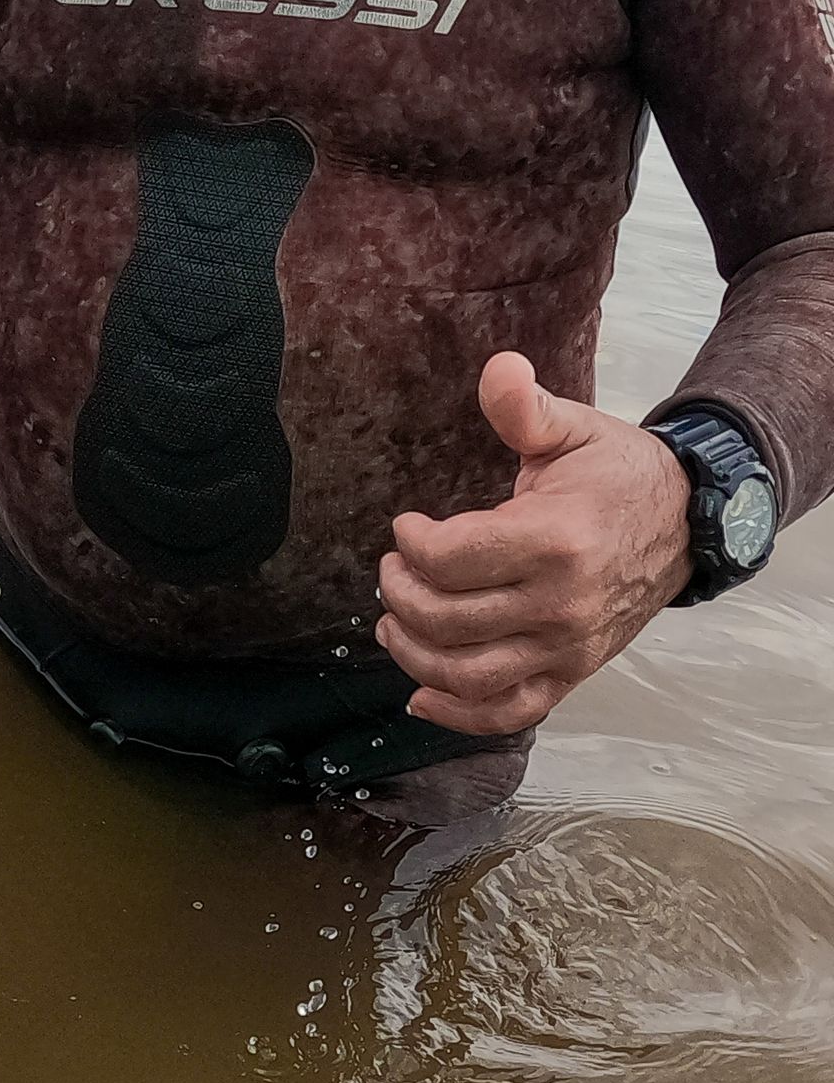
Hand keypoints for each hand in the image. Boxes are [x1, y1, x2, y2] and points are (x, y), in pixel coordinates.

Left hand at [375, 351, 691, 736]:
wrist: (690, 523)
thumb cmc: (619, 475)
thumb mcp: (574, 430)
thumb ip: (525, 408)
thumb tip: (498, 368)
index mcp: (555, 539)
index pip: (449, 559)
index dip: (410, 543)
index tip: (406, 526)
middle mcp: (561, 602)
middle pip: (446, 619)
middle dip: (400, 592)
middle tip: (393, 568)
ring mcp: (568, 645)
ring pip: (467, 674)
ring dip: (412, 653)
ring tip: (394, 620)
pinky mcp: (573, 671)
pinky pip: (510, 711)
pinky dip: (459, 714)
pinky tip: (420, 696)